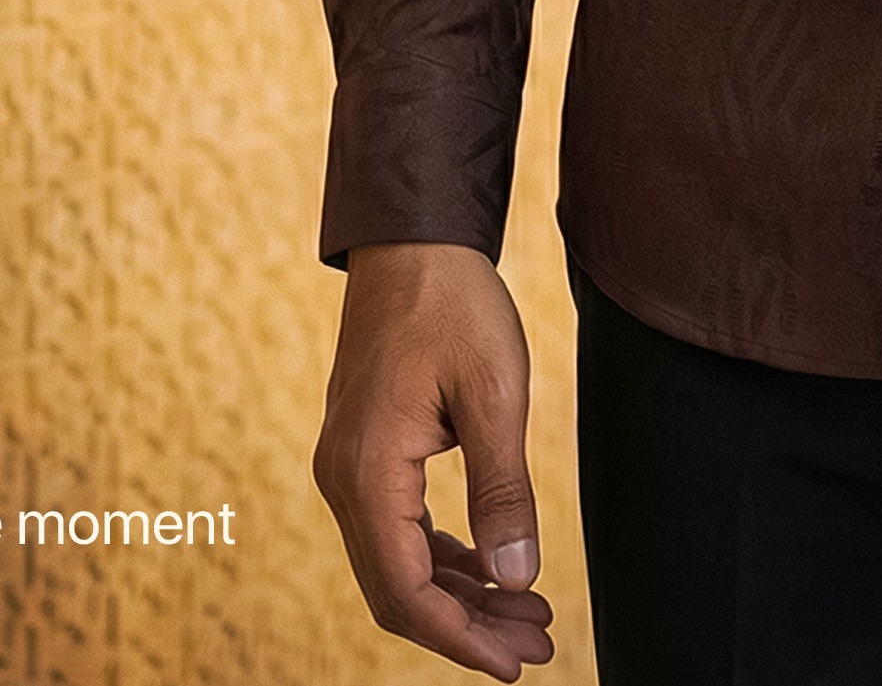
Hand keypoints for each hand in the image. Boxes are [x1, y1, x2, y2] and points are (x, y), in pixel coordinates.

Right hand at [313, 241, 555, 675]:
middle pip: (397, 589)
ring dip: (460, 596)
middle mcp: (344, 478)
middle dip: (466, 628)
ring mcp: (348, 466)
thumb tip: (518, 579)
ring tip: (528, 617)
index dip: (460, 638)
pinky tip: (491, 570)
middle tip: (537, 647)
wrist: (412, 238)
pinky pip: (398, 529)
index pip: (406, 590)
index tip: (515, 663)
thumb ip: (503, 490)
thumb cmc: (454, 304)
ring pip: (398, 563)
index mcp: (368, 470)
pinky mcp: (364, 452)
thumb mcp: (495, 394)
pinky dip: (443, 558)